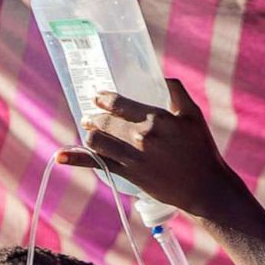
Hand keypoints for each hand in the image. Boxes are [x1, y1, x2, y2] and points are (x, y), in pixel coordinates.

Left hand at [57, 79, 247, 217]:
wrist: (204, 188)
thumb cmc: (201, 150)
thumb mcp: (193, 115)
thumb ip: (176, 91)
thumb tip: (160, 76)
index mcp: (155, 118)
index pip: (119, 103)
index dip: (104, 98)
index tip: (97, 96)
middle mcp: (140, 137)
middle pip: (105, 122)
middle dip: (95, 117)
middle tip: (91, 115)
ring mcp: (132, 157)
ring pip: (98, 141)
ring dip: (89, 133)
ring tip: (88, 130)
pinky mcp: (129, 175)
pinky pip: (97, 164)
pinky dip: (76, 159)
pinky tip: (60, 155)